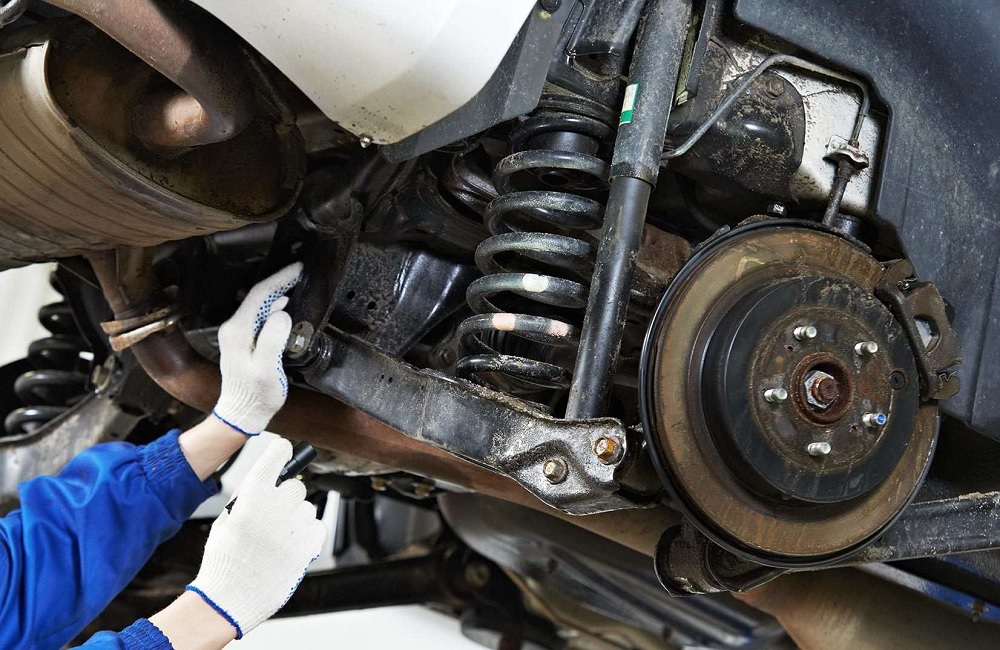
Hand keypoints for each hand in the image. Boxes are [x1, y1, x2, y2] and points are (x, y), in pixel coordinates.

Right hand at [186, 438, 326, 638]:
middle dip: (286, 497)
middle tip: (273, 516)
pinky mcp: (308, 546)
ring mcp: (294, 527)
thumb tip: (269, 478)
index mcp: (252, 496)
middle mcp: (275, 506)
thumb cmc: (225, 559)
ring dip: (297, 518)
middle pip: (296, 486)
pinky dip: (308, 534)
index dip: (281, 451)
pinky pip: (318, 527)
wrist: (228, 599)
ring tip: (278, 539)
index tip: (284, 450)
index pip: (276, 455)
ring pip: (307, 508)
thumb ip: (248, 496)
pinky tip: (291, 546)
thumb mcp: (226, 520)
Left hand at [212, 263, 301, 435]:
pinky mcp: (243, 341)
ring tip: (299, 285)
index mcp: (238, 330)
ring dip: (278, 293)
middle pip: (258, 296)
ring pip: (259, 305)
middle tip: (303, 273)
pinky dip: (275, 307)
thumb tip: (282, 314)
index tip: (299, 269)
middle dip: (280, 282)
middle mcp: (234, 328)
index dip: (280, 279)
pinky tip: (288, 307)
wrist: (242, 413)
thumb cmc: (256, 395)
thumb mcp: (267, 369)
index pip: (260, 294)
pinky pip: (260, 316)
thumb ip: (273, 340)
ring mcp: (237, 334)